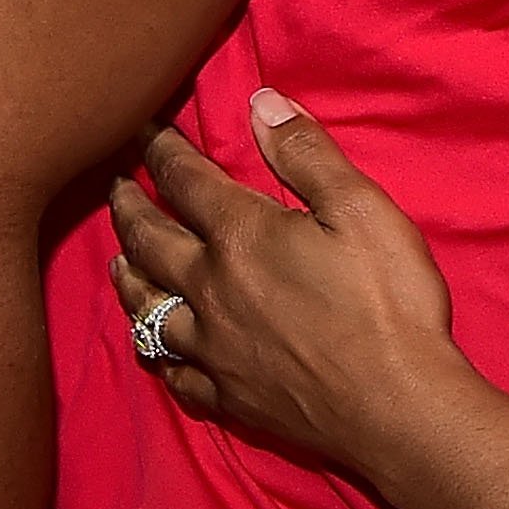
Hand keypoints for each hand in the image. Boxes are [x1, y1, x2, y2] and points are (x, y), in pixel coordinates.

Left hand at [108, 93, 471, 481]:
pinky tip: (159, 350)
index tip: (143, 130)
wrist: (395, 405)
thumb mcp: (361, 209)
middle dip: (128, 207)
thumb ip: (306, 155)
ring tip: (118, 261)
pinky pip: (174, 374)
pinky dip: (159, 356)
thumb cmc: (387, 301)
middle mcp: (209, 289)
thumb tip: (260, 103)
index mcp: (241, 236)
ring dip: (128, 278)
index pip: (185, 181)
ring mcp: (212, 348)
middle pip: (150, 241)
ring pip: (146, 307)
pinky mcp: (226, 395)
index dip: (161, 150)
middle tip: (113, 186)